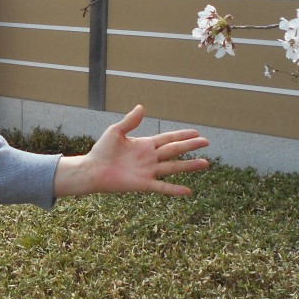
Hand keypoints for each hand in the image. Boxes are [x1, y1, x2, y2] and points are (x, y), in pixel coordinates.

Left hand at [52, 105, 209, 197]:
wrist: (92, 169)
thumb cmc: (102, 150)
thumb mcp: (116, 131)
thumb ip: (130, 121)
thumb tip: (141, 107)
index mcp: (145, 144)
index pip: (168, 138)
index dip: (182, 135)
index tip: (196, 132)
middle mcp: (150, 157)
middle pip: (174, 150)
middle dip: (190, 146)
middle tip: (206, 142)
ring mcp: (148, 171)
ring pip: (173, 167)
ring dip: (189, 165)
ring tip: (205, 163)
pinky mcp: (144, 184)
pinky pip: (162, 187)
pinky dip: (175, 189)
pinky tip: (188, 191)